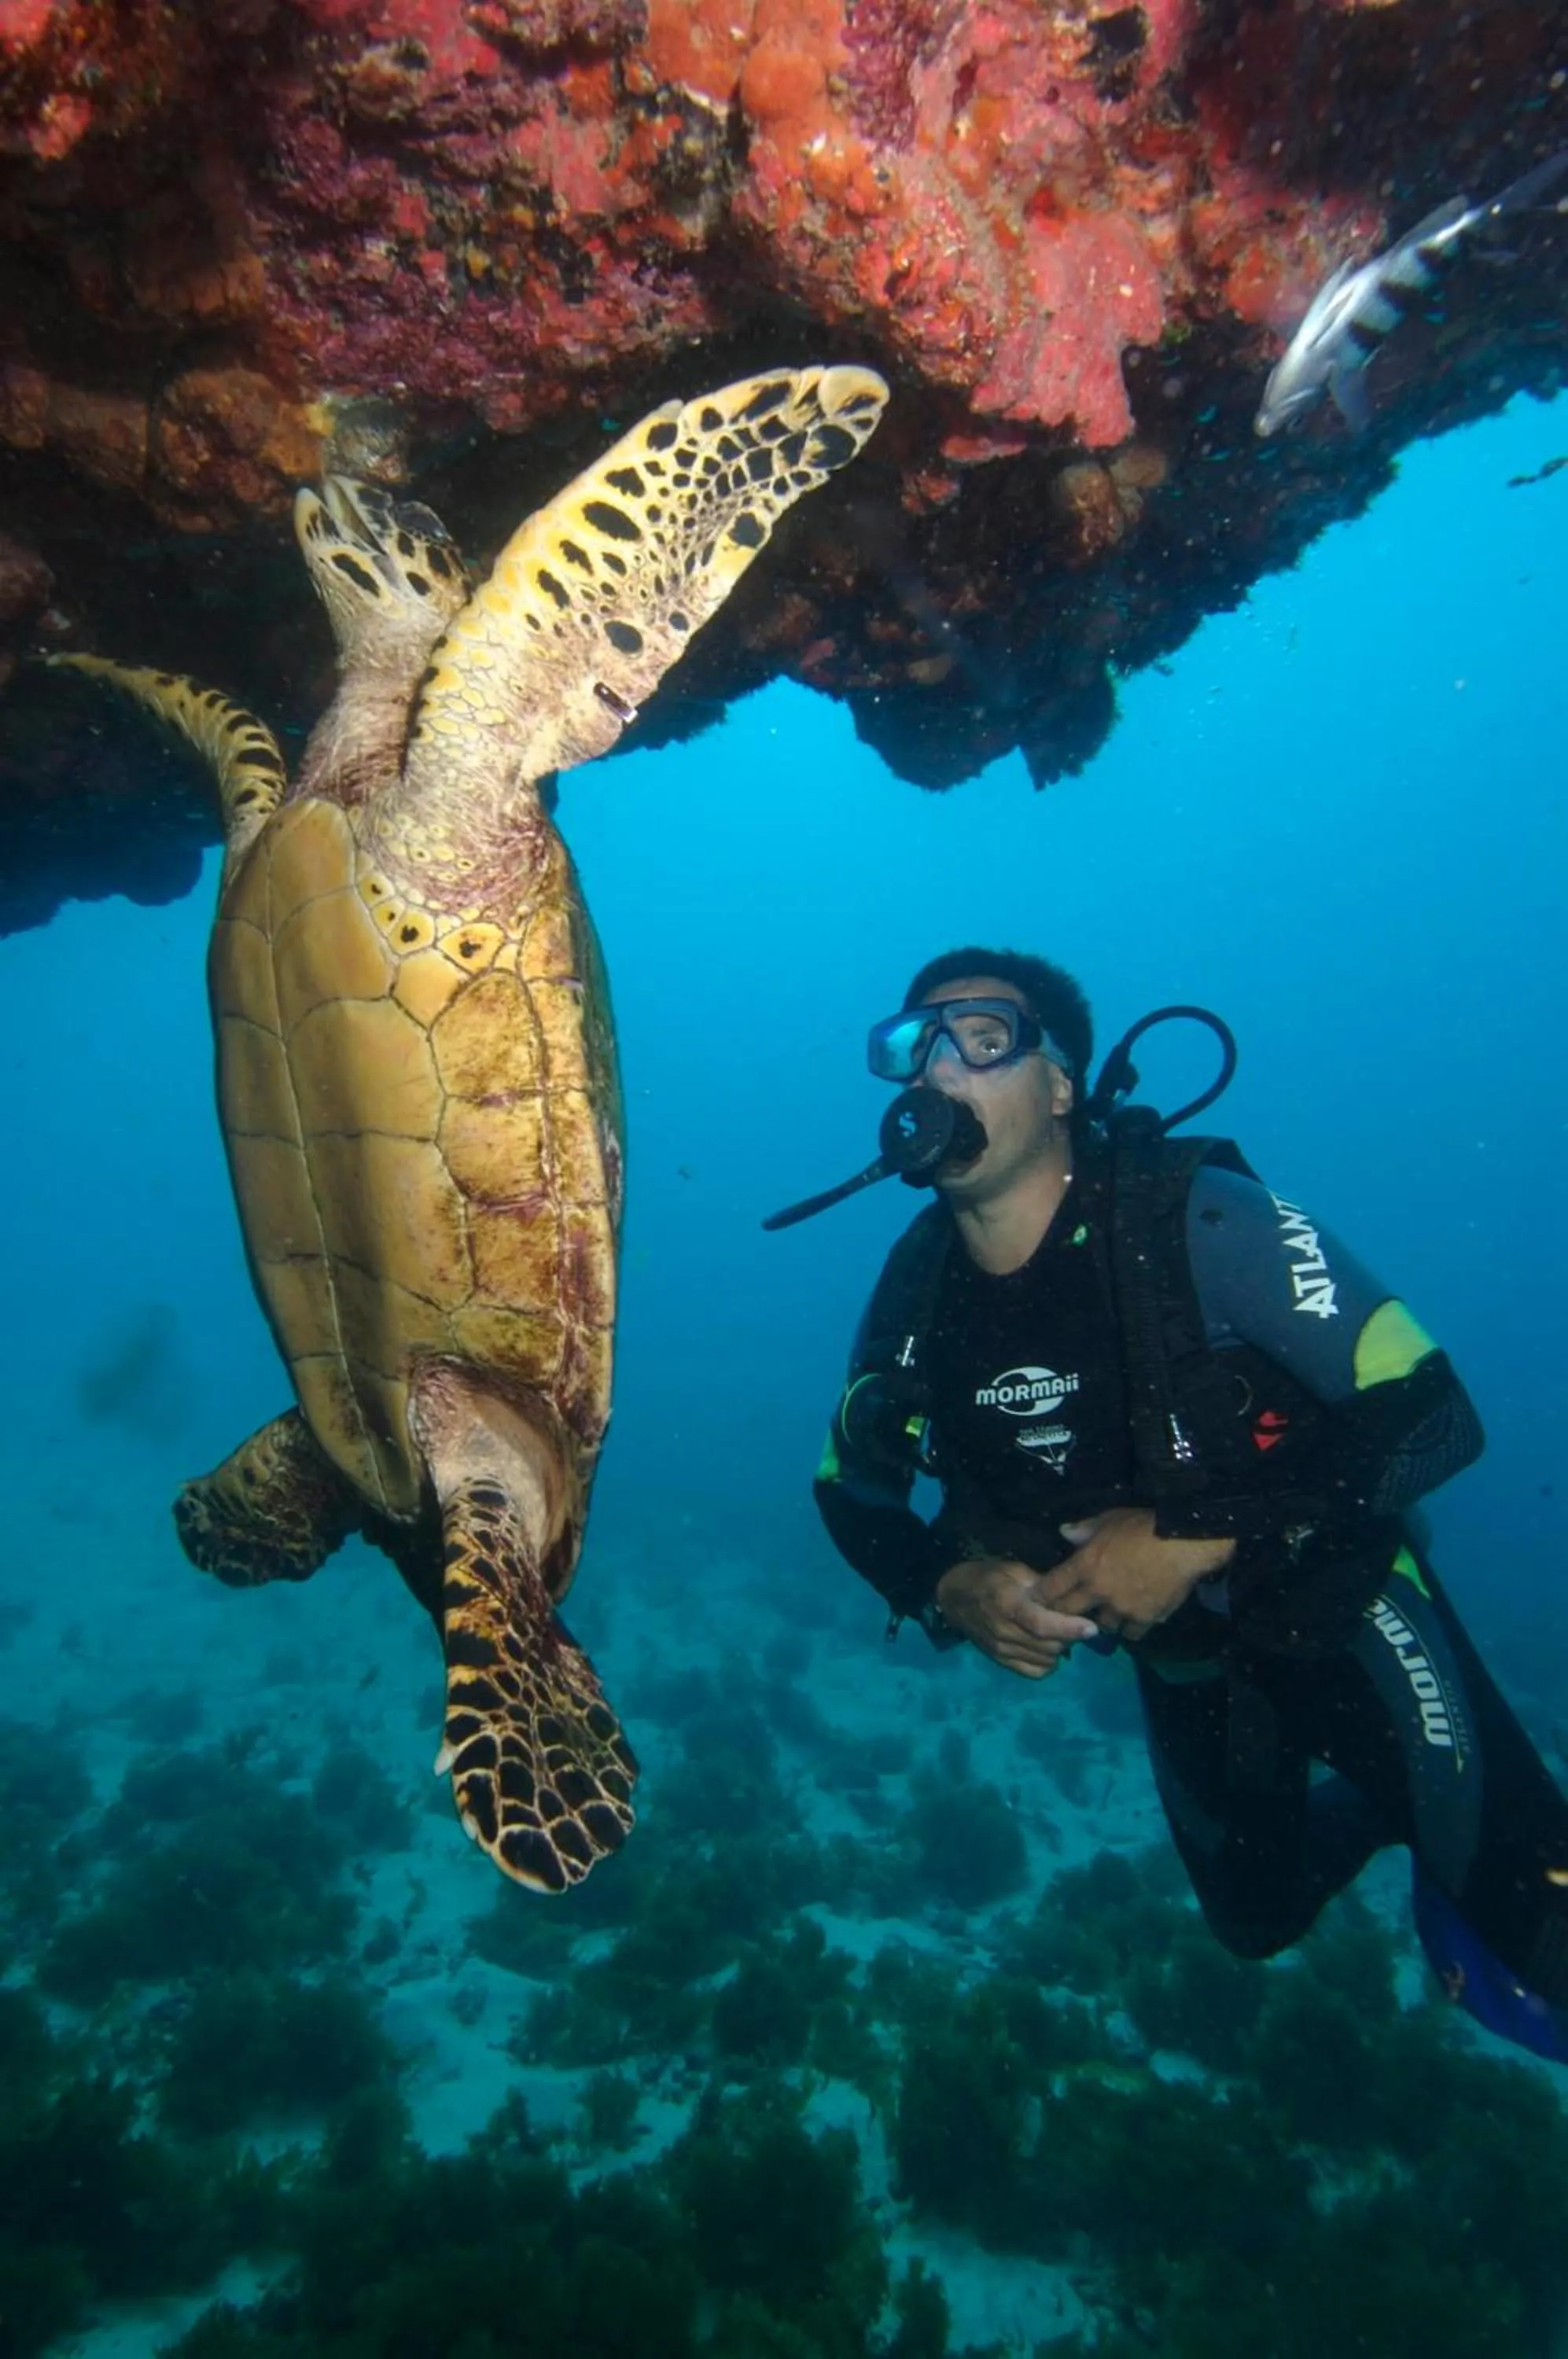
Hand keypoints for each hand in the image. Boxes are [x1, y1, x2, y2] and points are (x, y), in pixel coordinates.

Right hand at [934, 1556, 1100, 1680]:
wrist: (955, 1597)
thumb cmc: (989, 1577)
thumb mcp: (1014, 1570)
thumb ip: (1042, 1585)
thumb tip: (1071, 1596)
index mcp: (1008, 1605)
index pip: (1042, 1625)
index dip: (1069, 1628)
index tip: (1092, 1628)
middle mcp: (1005, 1632)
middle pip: (1049, 1645)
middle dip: (1070, 1636)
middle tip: (1076, 1622)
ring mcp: (1002, 1650)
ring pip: (1046, 1660)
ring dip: (1060, 1649)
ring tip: (1060, 1632)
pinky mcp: (1001, 1661)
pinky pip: (1034, 1672)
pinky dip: (1048, 1662)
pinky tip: (1047, 1647)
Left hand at [1038, 1507, 1234, 1642]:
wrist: (1184, 1542)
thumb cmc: (1145, 1525)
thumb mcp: (1110, 1519)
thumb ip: (1084, 1529)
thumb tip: (1063, 1532)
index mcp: (1085, 1565)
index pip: (1051, 1586)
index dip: (1039, 1596)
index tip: (1032, 1601)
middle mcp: (1098, 1591)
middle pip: (1069, 1612)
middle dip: (1063, 1615)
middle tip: (1062, 1616)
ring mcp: (1121, 1609)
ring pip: (1101, 1626)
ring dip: (1101, 1621)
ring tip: (1106, 1615)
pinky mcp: (1145, 1620)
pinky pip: (1131, 1633)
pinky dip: (1130, 1628)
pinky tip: (1133, 1620)